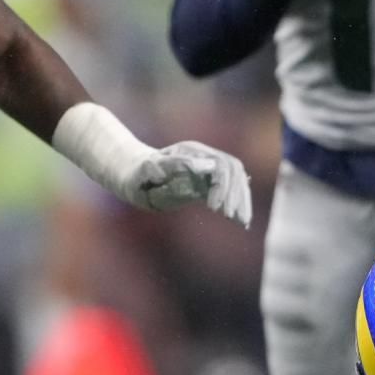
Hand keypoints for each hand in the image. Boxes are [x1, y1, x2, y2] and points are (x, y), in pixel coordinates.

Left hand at [130, 141, 254, 227]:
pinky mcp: (207, 184)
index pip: (221, 165)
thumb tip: (205, 166)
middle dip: (236, 194)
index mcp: (192, 152)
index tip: (214, 209)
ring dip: (241, 200)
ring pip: (236, 181)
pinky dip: (237, 204)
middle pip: (234, 171)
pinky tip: (241, 222)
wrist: (132, 176)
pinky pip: (228, 192)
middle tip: (231, 217)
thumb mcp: (148, 169)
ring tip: (242, 222)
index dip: (222, 186)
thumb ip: (175, 164)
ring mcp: (207, 171)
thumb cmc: (138, 173)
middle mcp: (204, 158)